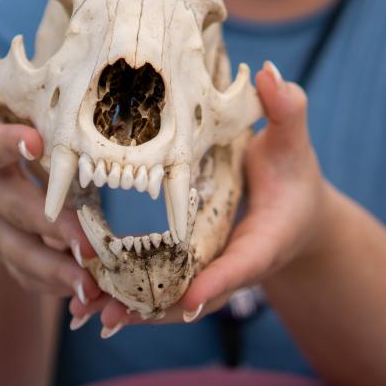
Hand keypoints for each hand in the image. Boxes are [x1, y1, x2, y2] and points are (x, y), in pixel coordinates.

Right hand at [0, 33, 102, 306]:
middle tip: (87, 238)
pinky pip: (31, 278)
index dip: (8, 144)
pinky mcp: (9, 253)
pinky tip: (93, 299)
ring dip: (57, 271)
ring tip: (93, 283)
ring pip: (24, 254)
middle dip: (51, 225)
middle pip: (16, 211)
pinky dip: (58, 291)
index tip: (35, 142)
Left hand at [68, 60, 329, 334]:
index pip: (243, 264)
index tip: (190, 298)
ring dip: (133, 311)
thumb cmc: (293, 172)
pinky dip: (129, 301)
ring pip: (174, 302)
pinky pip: (161, 294)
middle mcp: (238, 267)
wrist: (297, 213)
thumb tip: (269, 72)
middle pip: (198, 296)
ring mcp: (214, 276)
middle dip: (156, 308)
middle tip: (112, 313)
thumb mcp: (292, 141)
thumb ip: (285, 110)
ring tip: (88, 312)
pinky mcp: (194, 275)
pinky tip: (88, 304)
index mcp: (266, 240)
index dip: (217, 282)